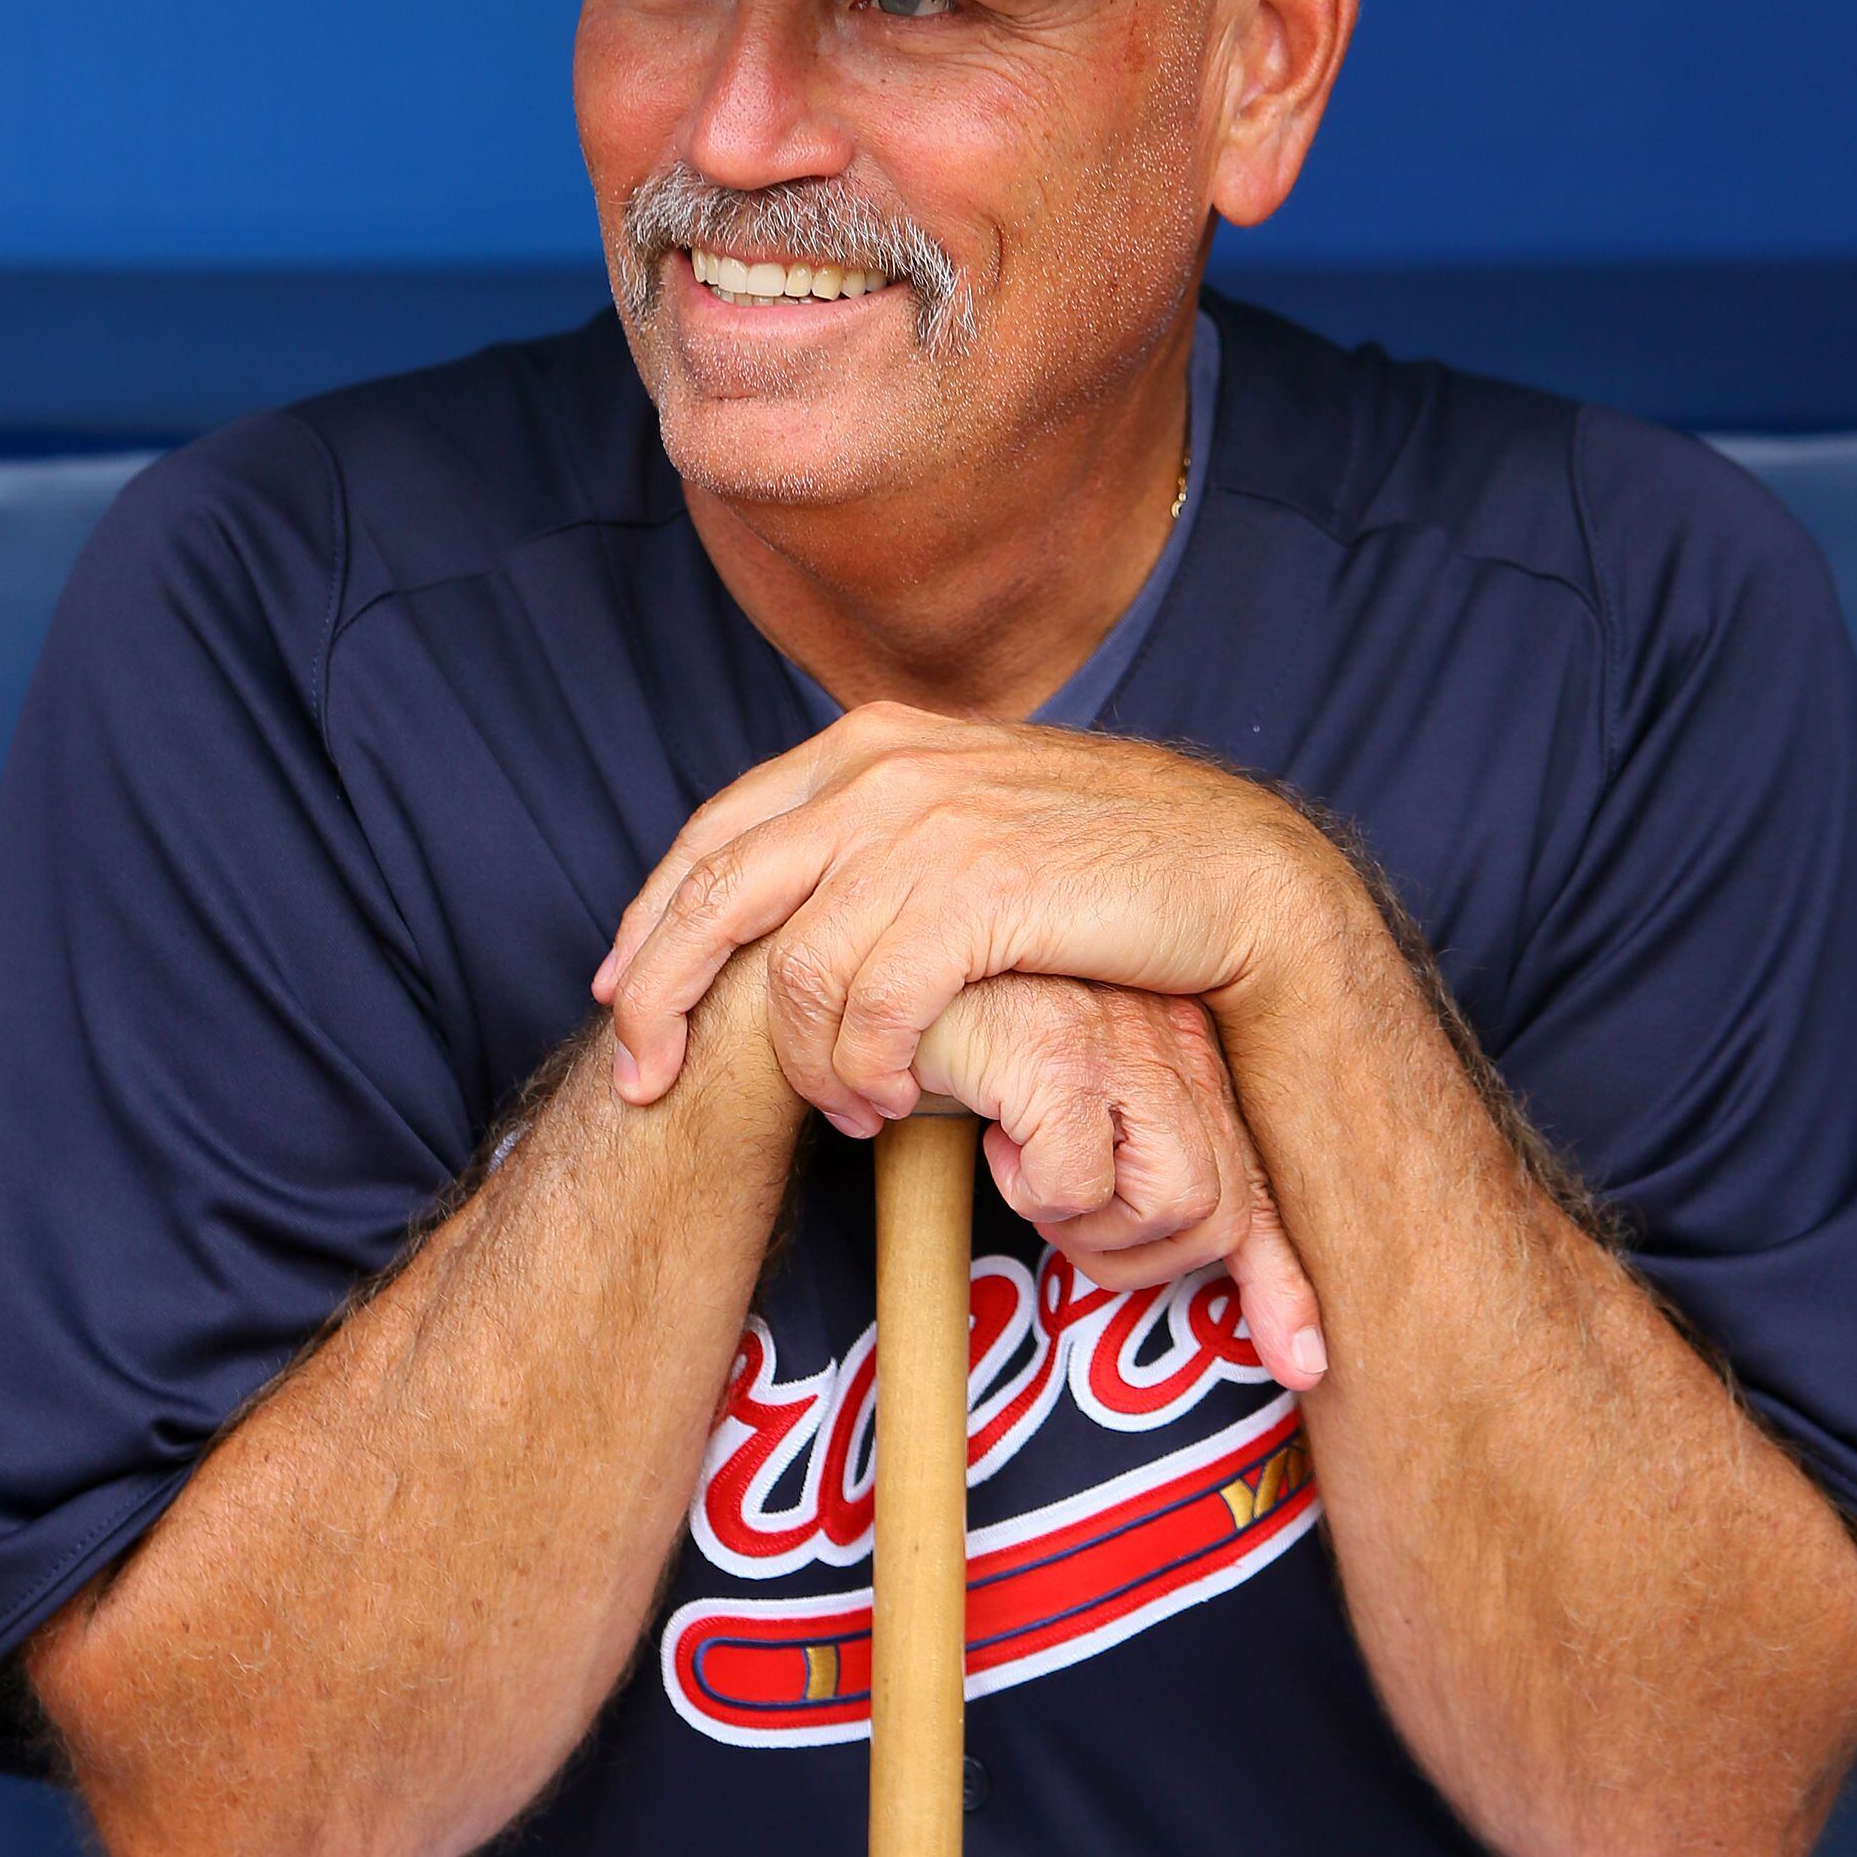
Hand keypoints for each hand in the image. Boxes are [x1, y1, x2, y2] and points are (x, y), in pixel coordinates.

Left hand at [595, 703, 1356, 1120]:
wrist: (1236, 873)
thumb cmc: (1104, 863)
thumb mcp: (968, 822)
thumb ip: (880, 839)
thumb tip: (793, 900)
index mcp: (868, 746)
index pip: (714, 836)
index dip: (651, 923)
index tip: (621, 998)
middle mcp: (882, 773)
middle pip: (715, 896)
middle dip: (660, 999)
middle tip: (646, 1083)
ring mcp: (928, 827)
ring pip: (792, 971)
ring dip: (803, 1063)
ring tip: (845, 1110)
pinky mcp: (978, 892)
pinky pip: (871, 1007)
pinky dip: (864, 1071)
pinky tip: (892, 1100)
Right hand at [913, 973, 1325, 1388]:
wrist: (892, 979)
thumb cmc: (975, 1050)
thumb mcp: (1071, 1118)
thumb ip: (1132, 1191)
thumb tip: (1219, 1308)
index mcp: (1184, 1057)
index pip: (1257, 1186)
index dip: (1280, 1282)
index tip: (1302, 1362)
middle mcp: (1174, 1043)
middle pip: (1217, 1213)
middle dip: (1133, 1254)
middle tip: (1062, 1207)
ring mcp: (1126, 1044)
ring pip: (1170, 1204)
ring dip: (1084, 1221)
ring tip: (1028, 1163)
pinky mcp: (1060, 1056)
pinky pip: (1077, 1185)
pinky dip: (1026, 1186)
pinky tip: (996, 1132)